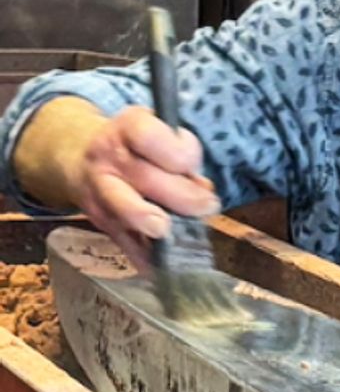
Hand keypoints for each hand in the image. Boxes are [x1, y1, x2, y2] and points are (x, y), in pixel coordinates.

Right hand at [74, 106, 217, 268]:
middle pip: (144, 177)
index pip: (149, 136)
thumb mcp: (158, 132)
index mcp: (128, 127)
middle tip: (206, 206)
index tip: (190, 163)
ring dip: (152, 223)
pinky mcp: (99, 220)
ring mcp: (99, 190)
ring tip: (169, 232)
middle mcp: (108, 156)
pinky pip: (123, 241)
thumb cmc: (135, 147)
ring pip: (126, 208)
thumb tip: (203, 190)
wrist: (82, 160)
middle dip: (180, 195)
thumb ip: (181, 157)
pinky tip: (159, 263)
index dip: (176, 153)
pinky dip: (143, 255)